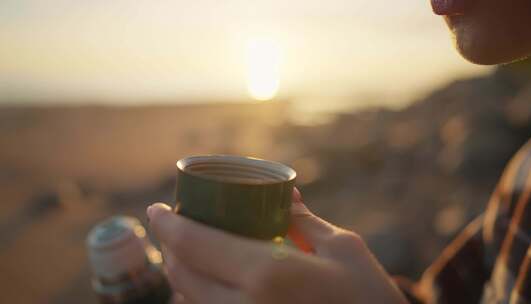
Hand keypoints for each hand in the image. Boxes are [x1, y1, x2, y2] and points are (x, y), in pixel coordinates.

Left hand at [147, 188, 407, 303]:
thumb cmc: (369, 297)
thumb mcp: (343, 248)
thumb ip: (305, 220)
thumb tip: (285, 194)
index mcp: (266, 273)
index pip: (194, 243)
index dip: (166, 224)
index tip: (154, 209)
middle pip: (181, 274)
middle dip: (169, 246)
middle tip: (174, 225)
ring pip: (189, 301)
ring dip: (178, 274)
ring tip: (187, 251)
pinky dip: (196, 298)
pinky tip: (208, 284)